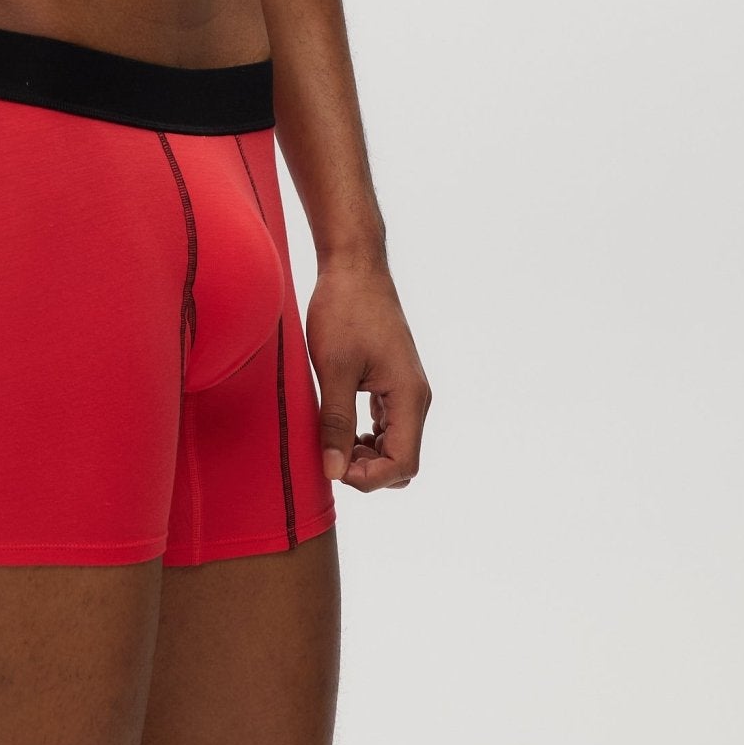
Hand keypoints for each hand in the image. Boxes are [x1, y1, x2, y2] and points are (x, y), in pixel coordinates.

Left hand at [306, 260, 430, 491]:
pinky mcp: (392, 379)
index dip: (368, 479)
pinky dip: (366, 435)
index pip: (403, 464)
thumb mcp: (334, 368)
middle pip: (403, 460)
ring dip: (365, 454)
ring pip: (395, 444)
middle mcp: (415, 397)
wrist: (353, 265)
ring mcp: (405, 388)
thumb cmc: (343, 310)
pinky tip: (338, 426)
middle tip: (328, 454)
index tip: (332, 468)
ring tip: (328, 441)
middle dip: (368, 470)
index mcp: (409, 396)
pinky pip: (387, 424)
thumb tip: (333, 472)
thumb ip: (336, 422)